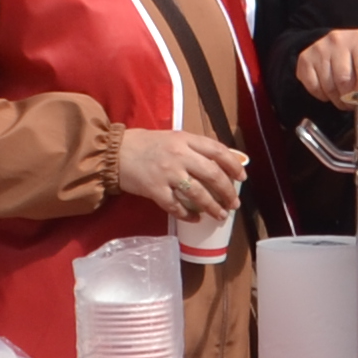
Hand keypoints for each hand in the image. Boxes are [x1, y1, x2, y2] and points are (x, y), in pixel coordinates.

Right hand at [111, 124, 249, 220]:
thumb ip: (194, 148)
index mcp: (185, 139)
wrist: (115, 152)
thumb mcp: (174, 138)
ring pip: (197, 193)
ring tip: (220, 215)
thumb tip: (218, 164)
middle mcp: (178, 155)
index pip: (217, 151)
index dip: (233, 165)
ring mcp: (166, 173)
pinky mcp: (154, 190)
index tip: (242, 177)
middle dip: (227, 191)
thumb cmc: (146, 144)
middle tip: (234, 203)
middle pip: (212, 174)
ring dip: (212, 207)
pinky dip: (188, 215)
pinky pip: (176, 206)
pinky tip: (195, 219)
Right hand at [295, 28, 357, 106]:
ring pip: (328, 86)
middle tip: (353, 104)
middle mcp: (338, 40)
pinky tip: (328, 91)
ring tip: (342, 98)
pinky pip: (314, 87)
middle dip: (350, 98)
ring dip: (337, 99)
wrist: (333, 47)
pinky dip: (322, 96)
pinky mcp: (305, 59)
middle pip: (344, 79)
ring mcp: (319, 48)